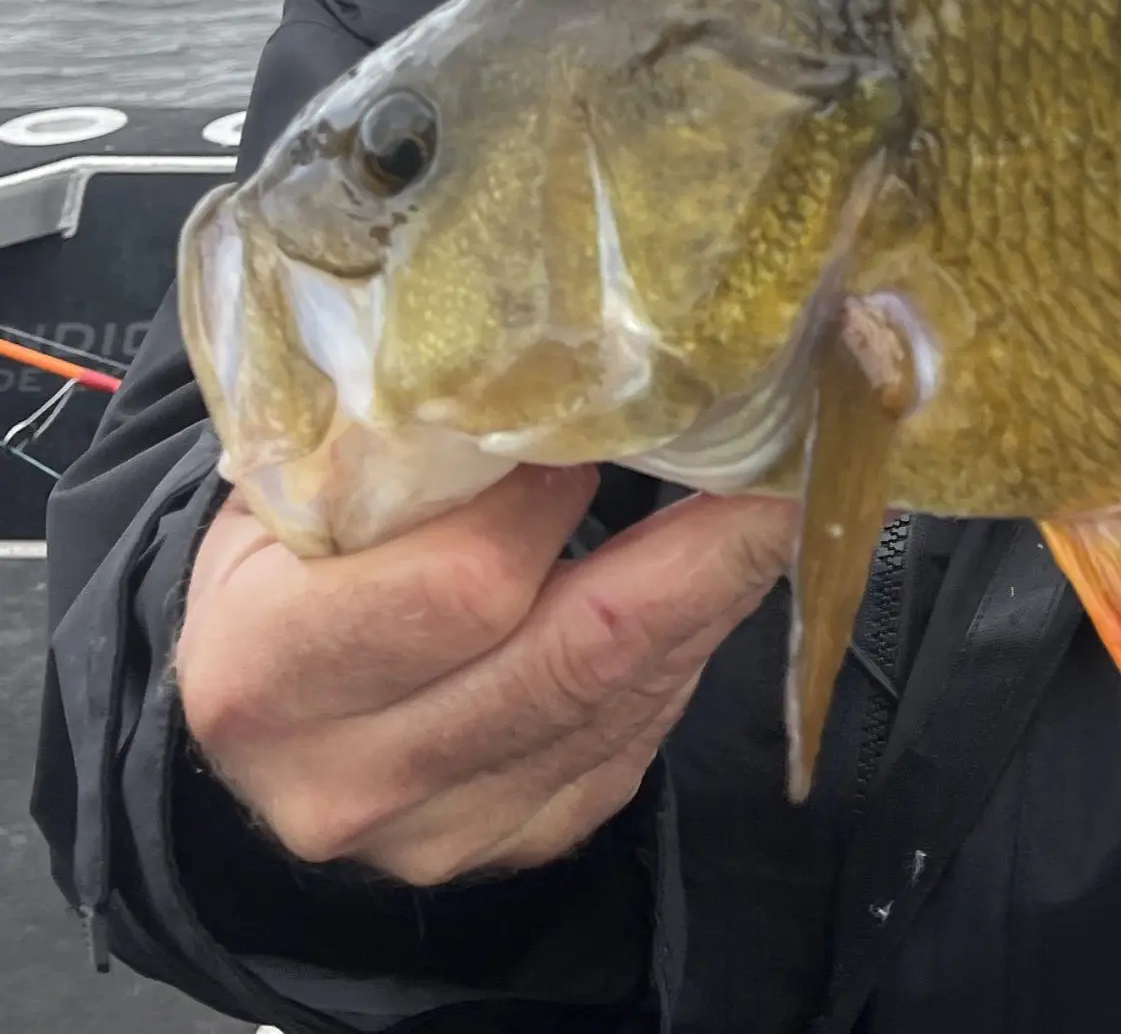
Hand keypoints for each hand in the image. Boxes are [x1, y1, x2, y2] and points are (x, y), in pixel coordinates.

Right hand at [177, 466, 795, 884]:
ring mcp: (444, 828)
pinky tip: (714, 576)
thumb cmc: (284, 570)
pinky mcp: (521, 840)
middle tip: (783, 453)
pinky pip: (635, 738)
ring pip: (627, 698)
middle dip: (706, 546)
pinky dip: (687, 648)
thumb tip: (555, 358)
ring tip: (774, 497)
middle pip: (578, 653)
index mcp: (272, 669)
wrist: (259, 720)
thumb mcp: (289, 491)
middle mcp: (354, 774)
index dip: (562, 493)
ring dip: (718, 589)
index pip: (463, 581)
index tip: (622, 413)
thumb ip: (396, 441)